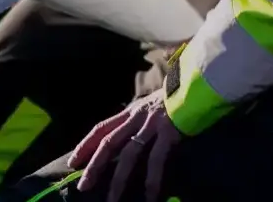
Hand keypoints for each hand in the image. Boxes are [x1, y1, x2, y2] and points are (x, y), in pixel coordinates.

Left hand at [68, 93, 182, 201]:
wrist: (199, 83)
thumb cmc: (177, 97)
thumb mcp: (151, 105)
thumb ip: (138, 119)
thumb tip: (128, 136)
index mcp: (130, 111)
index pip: (101, 128)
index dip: (85, 144)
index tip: (73, 161)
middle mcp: (137, 117)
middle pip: (109, 143)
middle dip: (94, 166)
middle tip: (83, 186)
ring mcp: (152, 125)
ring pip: (129, 155)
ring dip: (119, 180)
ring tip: (112, 201)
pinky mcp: (168, 132)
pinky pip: (156, 161)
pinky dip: (152, 181)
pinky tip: (149, 197)